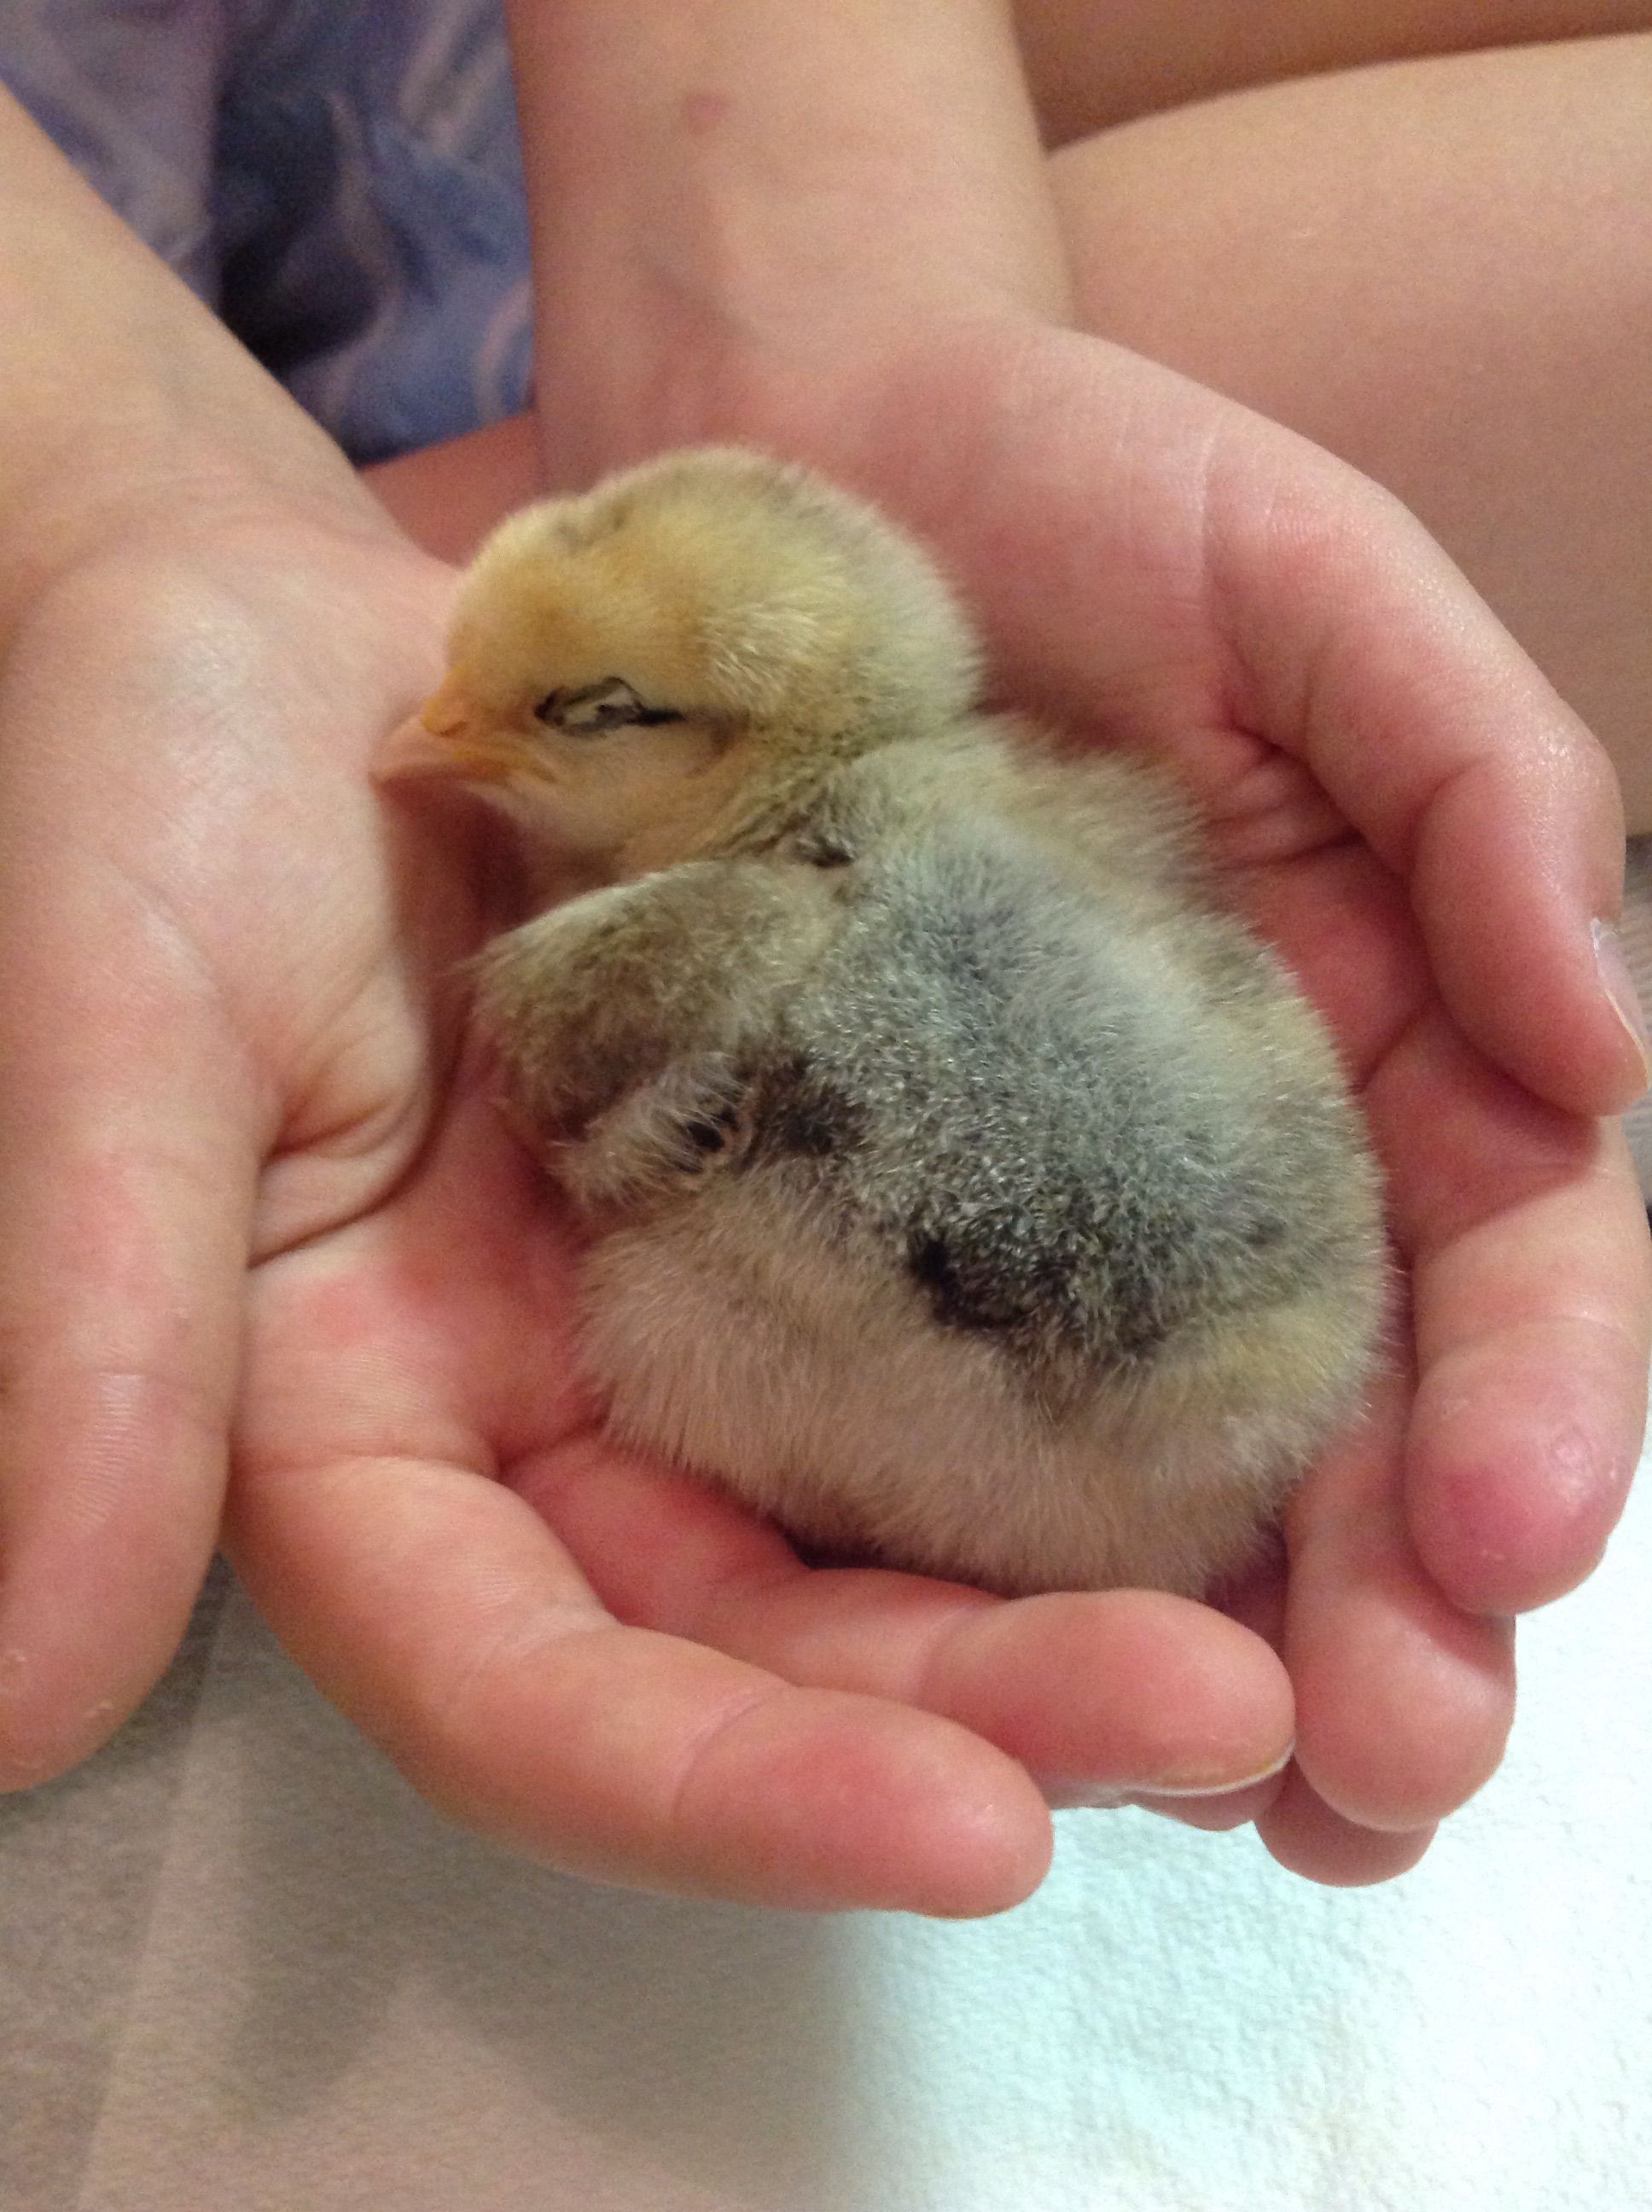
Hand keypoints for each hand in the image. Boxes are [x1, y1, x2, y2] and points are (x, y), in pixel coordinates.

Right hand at [0, 477, 1292, 1914]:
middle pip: (763, 1648)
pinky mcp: (795, 1193)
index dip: (726, 1794)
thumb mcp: (110, 1032)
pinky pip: (960, 1323)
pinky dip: (1095, 1384)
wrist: (284, 640)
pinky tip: (1259, 1401)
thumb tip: (9, 1704)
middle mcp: (531, 1427)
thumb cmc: (136, 792)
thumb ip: (79, 1344)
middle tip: (1238, 1713)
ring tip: (1300, 1616)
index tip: (975, 1835)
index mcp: (352, 1444)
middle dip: (984, 1711)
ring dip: (1082, 1583)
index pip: (528, 1694)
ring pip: (890, 1519)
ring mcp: (675, 1319)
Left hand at [639, 314, 1649, 1880]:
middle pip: (1353, 1417)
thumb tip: (1611, 1049)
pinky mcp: (845, 1200)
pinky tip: (993, 1694)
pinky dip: (974, 1551)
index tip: (1511, 1543)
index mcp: (1382, 1029)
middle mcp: (1229, 1154)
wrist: (788, 466)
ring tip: (1252, 1812)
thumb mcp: (1312, 586)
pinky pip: (919, 1398)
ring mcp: (1035, 1199)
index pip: (1506, 1260)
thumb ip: (1477, 782)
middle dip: (1396, 1601)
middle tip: (1395, 1780)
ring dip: (1218, 1645)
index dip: (1539, 1405)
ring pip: (1160, 1467)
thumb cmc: (1075, 482)